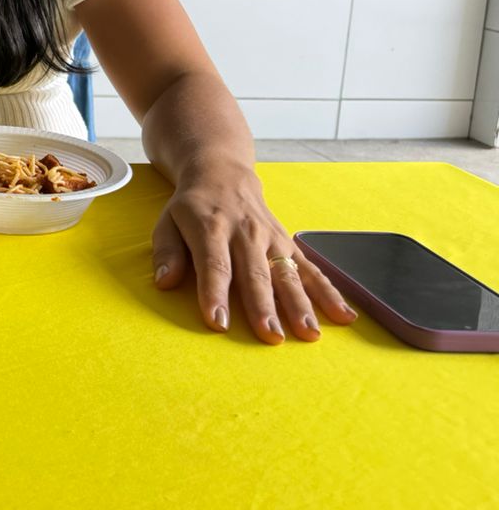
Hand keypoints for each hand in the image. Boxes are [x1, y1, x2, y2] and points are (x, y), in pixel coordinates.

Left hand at [152, 161, 356, 342]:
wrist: (223, 173)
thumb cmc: (192, 206)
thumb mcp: (167, 222)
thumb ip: (166, 252)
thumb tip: (164, 281)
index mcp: (210, 228)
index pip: (214, 265)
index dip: (214, 293)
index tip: (217, 321)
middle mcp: (245, 233)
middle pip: (255, 274)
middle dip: (263, 306)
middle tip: (271, 335)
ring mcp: (271, 238)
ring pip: (287, 274)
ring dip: (300, 304)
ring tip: (309, 333)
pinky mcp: (288, 243)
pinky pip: (311, 269)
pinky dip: (329, 292)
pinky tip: (344, 315)